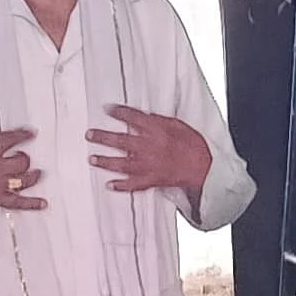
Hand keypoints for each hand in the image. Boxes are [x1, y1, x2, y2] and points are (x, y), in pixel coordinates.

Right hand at [0, 129, 42, 210]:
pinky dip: (32, 204)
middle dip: (25, 157)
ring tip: (37, 173)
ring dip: (33, 176)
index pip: (12, 139)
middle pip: (22, 161)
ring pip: (25, 180)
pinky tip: (42, 203)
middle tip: (24, 156)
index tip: (30, 133)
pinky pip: (18, 203)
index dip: (23, 135)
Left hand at [89, 104, 212, 195]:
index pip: (132, 118)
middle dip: (103, 137)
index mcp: (156, 130)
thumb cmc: (194, 146)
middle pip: (120, 140)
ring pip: (122, 163)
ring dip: (105, 161)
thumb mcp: (177, 125)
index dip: (118, 112)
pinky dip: (120, 186)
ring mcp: (149, 165)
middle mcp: (149, 147)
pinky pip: (133, 185)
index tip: (107, 109)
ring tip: (93, 159)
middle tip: (90, 135)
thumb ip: (158, 121)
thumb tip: (144, 117)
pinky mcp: (152, 180)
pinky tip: (110, 184)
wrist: (204, 168)